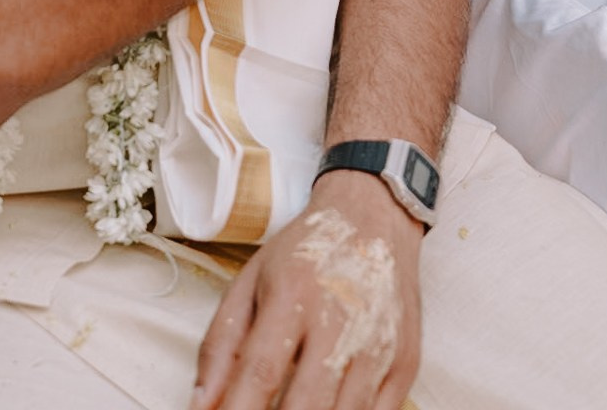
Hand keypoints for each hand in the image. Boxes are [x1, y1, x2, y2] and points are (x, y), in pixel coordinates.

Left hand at [193, 171, 424, 409]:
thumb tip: (201, 404)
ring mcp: (379, 344)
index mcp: (293, 295)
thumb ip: (220, 344)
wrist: (374, 216)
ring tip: (291, 409)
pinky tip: (328, 406)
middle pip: (307, 404)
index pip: (261, 371)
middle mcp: (340, 321)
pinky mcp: (405, 362)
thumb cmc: (306, 252)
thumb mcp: (250, 281)